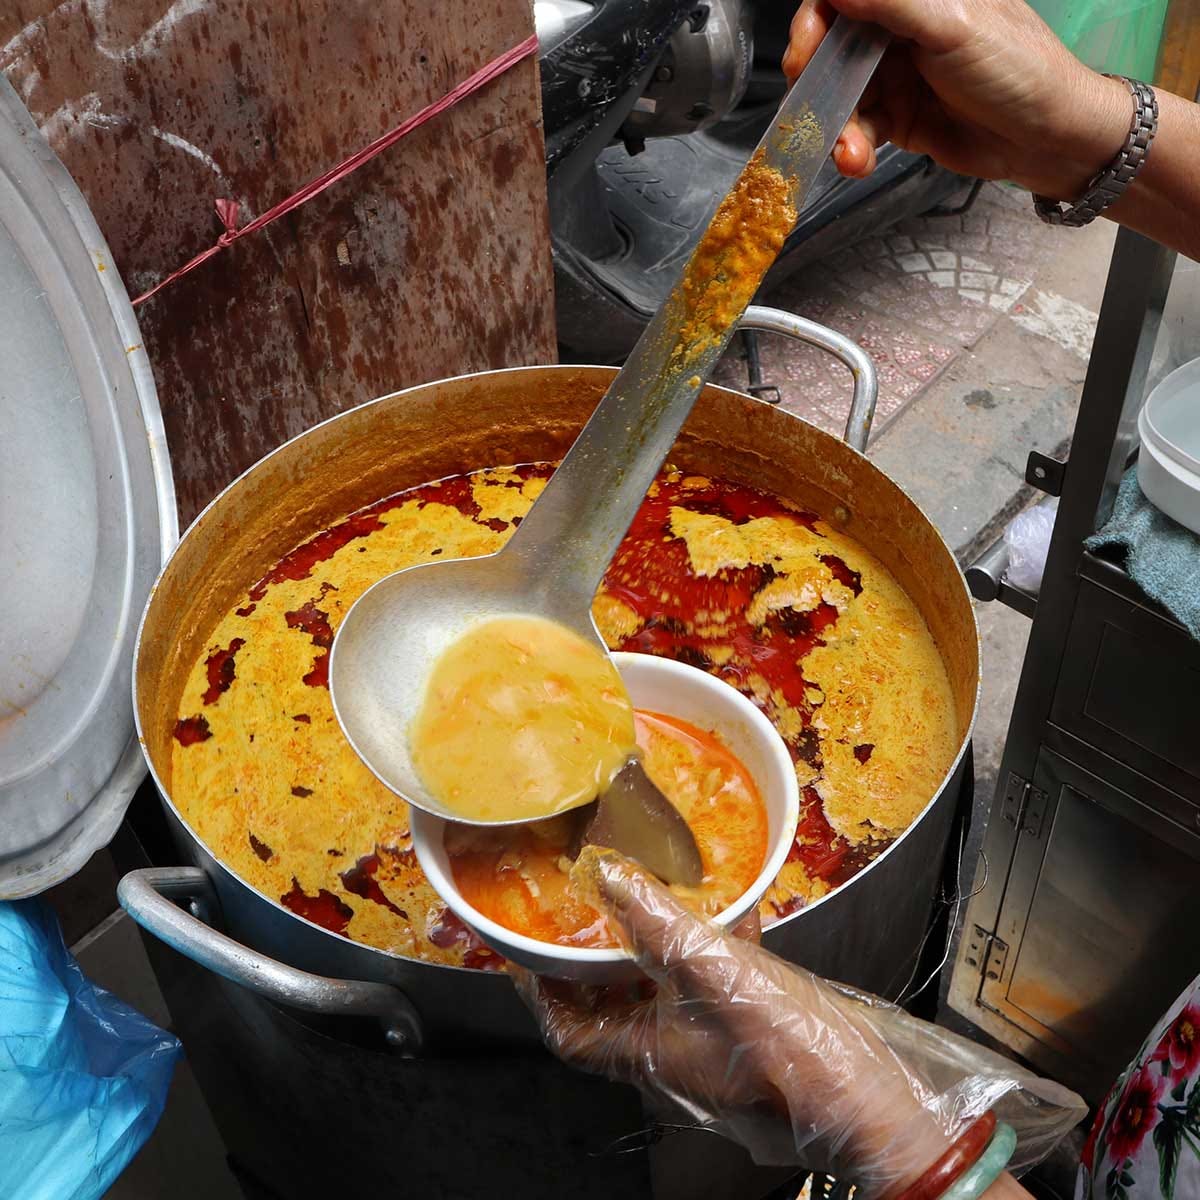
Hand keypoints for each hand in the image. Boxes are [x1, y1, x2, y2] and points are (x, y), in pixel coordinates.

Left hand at [511, 849, 1084, 1194]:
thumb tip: (608, 876)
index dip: (537, 992)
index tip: (521, 949)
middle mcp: (671, 1060)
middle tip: (584, 908)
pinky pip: (714, 993)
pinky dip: (712, 954)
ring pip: (664, 997)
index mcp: (649, 1053)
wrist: (875, 1106)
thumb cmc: (794, 1054)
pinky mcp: (751, 1044)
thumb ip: (661, 922)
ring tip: (652, 897)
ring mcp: (712, 1056)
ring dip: (652, 952)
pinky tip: (737, 914)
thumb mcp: (718, 972)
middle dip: (593, 961)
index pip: (567, 1031)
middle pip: (611, 1010)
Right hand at [782, 0, 1129, 201]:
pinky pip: (858, 131)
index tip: (806, 47)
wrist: (1046, 137)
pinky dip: (852, 148)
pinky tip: (858, 160)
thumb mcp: (951, 25)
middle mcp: (900, 31)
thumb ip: (891, 2)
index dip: (816, 20)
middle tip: (808, 105)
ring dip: (837, 126)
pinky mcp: (898, 120)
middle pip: (832, 48)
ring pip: (841, 95)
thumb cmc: (1014, 67)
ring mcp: (897, 77)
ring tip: (849, 150)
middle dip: (816, 80)